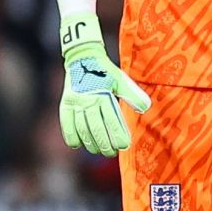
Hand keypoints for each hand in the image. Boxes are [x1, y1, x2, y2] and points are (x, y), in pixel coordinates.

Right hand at [60, 42, 150, 156]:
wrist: (83, 58)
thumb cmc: (106, 72)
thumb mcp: (121, 80)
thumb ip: (132, 94)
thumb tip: (145, 108)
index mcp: (103, 94)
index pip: (111, 120)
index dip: (117, 135)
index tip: (124, 145)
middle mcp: (88, 99)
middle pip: (96, 129)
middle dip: (105, 144)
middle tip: (112, 152)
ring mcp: (75, 102)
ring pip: (82, 130)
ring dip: (91, 143)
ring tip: (99, 151)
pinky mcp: (65, 104)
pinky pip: (67, 125)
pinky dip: (72, 137)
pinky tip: (79, 144)